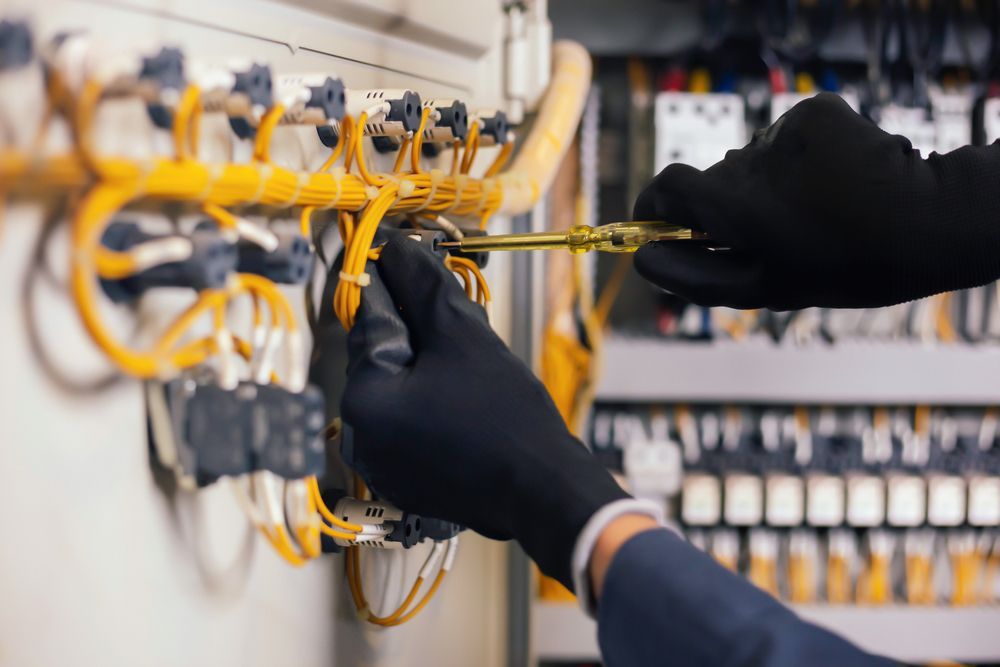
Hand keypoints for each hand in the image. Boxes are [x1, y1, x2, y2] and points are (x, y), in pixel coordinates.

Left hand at [341, 236, 628, 587]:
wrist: (542, 489)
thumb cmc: (505, 418)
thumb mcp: (462, 336)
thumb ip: (422, 286)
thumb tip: (397, 250)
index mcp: (364, 397)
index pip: (372, 316)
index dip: (397, 282)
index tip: (411, 261)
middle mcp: (360, 434)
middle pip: (381, 354)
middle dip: (416, 329)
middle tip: (455, 317)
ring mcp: (380, 462)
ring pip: (397, 387)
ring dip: (424, 364)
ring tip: (468, 363)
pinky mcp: (404, 478)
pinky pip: (408, 422)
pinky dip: (429, 401)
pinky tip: (465, 398)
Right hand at [633, 93, 999, 309]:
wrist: (929, 222)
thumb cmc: (845, 267)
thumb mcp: (764, 288)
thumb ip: (695, 275)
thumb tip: (642, 262)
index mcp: (735, 207)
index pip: (667, 187)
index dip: (656, 205)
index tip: (659, 223)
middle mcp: (751, 163)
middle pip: (715, 178)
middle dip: (727, 205)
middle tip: (770, 235)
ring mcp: (784, 134)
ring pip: (752, 161)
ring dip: (768, 185)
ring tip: (813, 212)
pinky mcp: (814, 113)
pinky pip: (785, 138)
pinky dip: (798, 159)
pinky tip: (831, 182)